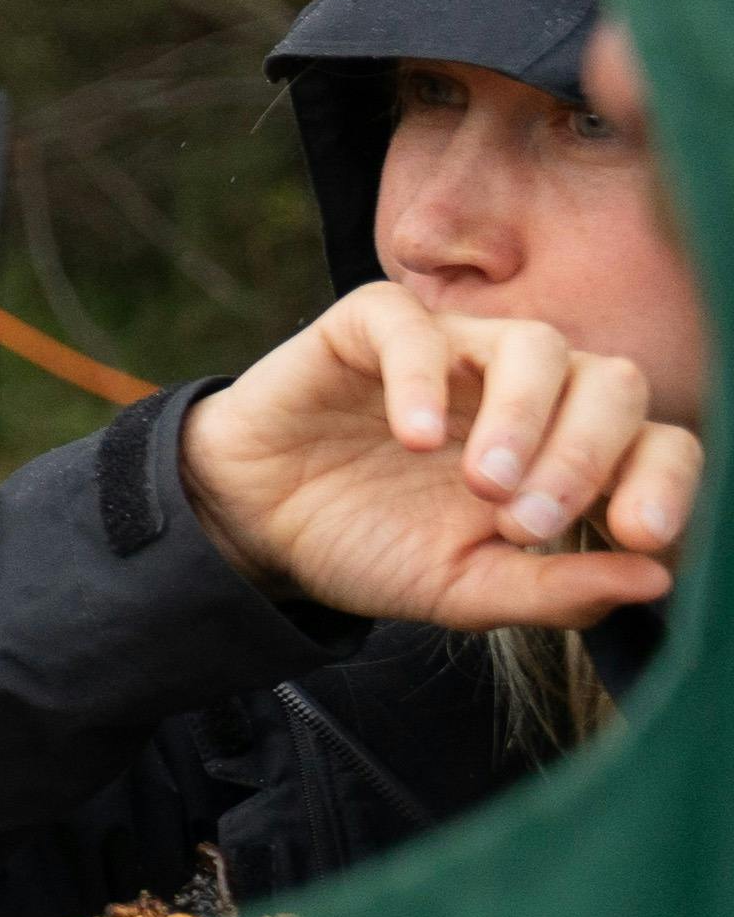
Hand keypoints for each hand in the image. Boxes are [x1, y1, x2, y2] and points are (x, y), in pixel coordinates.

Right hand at [183, 282, 691, 627]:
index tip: (635, 535)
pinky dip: (424, 378)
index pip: (656, 442)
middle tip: (525, 520)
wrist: (254, 526)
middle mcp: (527, 390)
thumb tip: (659, 580)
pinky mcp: (373, 326)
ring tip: (481, 482)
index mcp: (566, 451)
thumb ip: (556, 590)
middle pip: (612, 382)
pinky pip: (417, 327)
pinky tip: (415, 436)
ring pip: (534, 343)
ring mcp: (455, 351)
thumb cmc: (370, 546)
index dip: (661, 481)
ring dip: (524, 415)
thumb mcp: (466, 589)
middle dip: (585, 455)